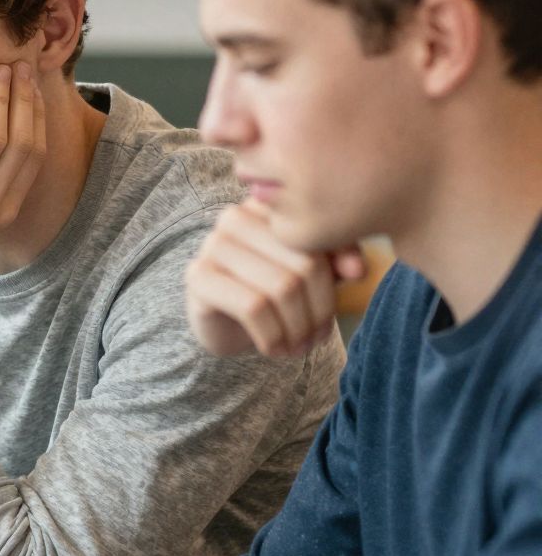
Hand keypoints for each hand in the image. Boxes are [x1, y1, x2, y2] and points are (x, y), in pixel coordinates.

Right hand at [185, 201, 364, 357]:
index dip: (341, 268)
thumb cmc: (272, 292)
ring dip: (298, 329)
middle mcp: (236, 217)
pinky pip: (253, 307)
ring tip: (299, 347)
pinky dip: (272, 336)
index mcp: (269, 206)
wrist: (223, 324)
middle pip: (305, 265)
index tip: (347, 295)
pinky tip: (274, 349)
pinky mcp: (198, 276)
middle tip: (319, 336)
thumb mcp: (314, 273)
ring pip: (281, 288)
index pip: (320, 233)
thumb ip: (338, 261)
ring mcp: (213, 244)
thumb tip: (357, 270)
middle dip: (320, 311)